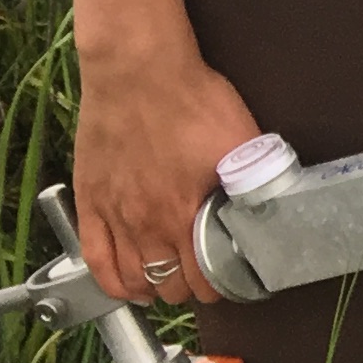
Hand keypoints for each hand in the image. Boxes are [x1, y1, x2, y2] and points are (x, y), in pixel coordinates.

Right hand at [73, 39, 262, 304]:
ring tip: (169, 285)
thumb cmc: (191, 100)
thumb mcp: (241, 143)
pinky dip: (110, 281)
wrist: (140, 74)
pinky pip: (94, 258)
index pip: (204, 278)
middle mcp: (146, 224)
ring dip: (154, 288)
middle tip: (202, 277)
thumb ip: (252, 180)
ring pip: (132, 278)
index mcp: (186, 215)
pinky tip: (126, 286)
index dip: (220, 286)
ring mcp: (114, 215)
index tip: (230, 280)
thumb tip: (272, 201)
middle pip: (169, 284)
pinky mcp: (90, 201)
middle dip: (190, 287)